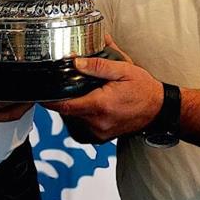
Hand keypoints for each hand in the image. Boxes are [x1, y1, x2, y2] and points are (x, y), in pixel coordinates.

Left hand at [42, 36, 162, 142]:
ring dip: (72, 107)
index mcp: (100, 105)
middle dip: (63, 98)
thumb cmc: (143, 89)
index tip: (41, 92)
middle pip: (67, 111)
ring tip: (82, 93)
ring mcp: (99, 133)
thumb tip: (76, 62)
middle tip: (66, 84)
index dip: (49, 99)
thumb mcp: (123, 69)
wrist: (159, 110)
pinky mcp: (101, 137)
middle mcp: (97, 123)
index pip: (64, 105)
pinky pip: (81, 126)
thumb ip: (98, 65)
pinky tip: (89, 104)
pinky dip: (80, 115)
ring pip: (73, 120)